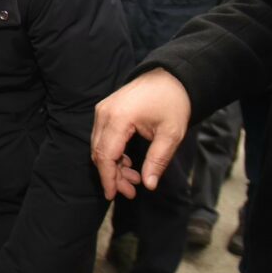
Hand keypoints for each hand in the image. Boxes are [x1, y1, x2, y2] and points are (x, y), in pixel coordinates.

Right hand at [92, 68, 190, 197]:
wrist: (170, 77)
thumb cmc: (172, 102)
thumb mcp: (171, 134)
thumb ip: (157, 160)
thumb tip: (149, 185)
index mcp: (119, 118)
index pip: (106, 155)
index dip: (108, 178)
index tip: (113, 195)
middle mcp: (104, 114)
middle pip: (99, 153)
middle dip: (112, 175)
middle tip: (130, 191)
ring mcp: (102, 111)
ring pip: (99, 147)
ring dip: (113, 165)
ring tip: (133, 178)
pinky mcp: (105, 111)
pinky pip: (102, 137)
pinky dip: (112, 153)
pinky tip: (128, 162)